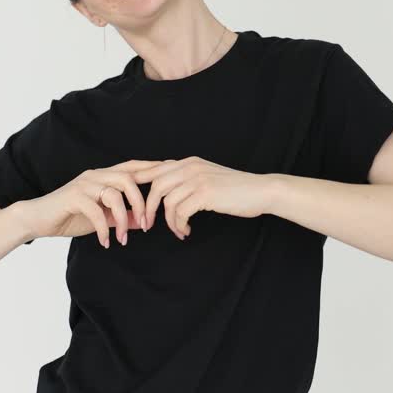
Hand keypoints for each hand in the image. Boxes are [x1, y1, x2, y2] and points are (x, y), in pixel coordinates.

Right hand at [18, 159, 161, 247]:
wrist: (37, 219)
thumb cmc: (69, 216)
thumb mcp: (101, 217)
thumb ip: (121, 217)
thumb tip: (143, 221)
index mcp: (103, 176)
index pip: (132, 167)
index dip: (152, 168)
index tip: (171, 173)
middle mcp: (95, 175)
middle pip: (128, 179)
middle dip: (142, 202)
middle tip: (147, 224)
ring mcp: (84, 185)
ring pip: (114, 194)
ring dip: (123, 219)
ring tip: (123, 237)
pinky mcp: (73, 198)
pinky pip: (96, 211)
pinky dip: (104, 229)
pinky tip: (105, 242)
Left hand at [131, 157, 276, 239]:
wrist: (261, 190)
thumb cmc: (235, 189)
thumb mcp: (207, 177)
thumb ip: (187, 180)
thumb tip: (165, 193)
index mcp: (188, 162)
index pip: (154, 168)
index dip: (138, 184)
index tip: (131, 201)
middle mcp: (190, 166)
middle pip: (155, 186)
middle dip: (148, 208)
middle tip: (148, 225)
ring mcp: (197, 178)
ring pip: (167, 201)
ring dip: (169, 221)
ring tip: (178, 230)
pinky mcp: (205, 193)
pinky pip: (180, 212)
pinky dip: (180, 225)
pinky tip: (187, 230)